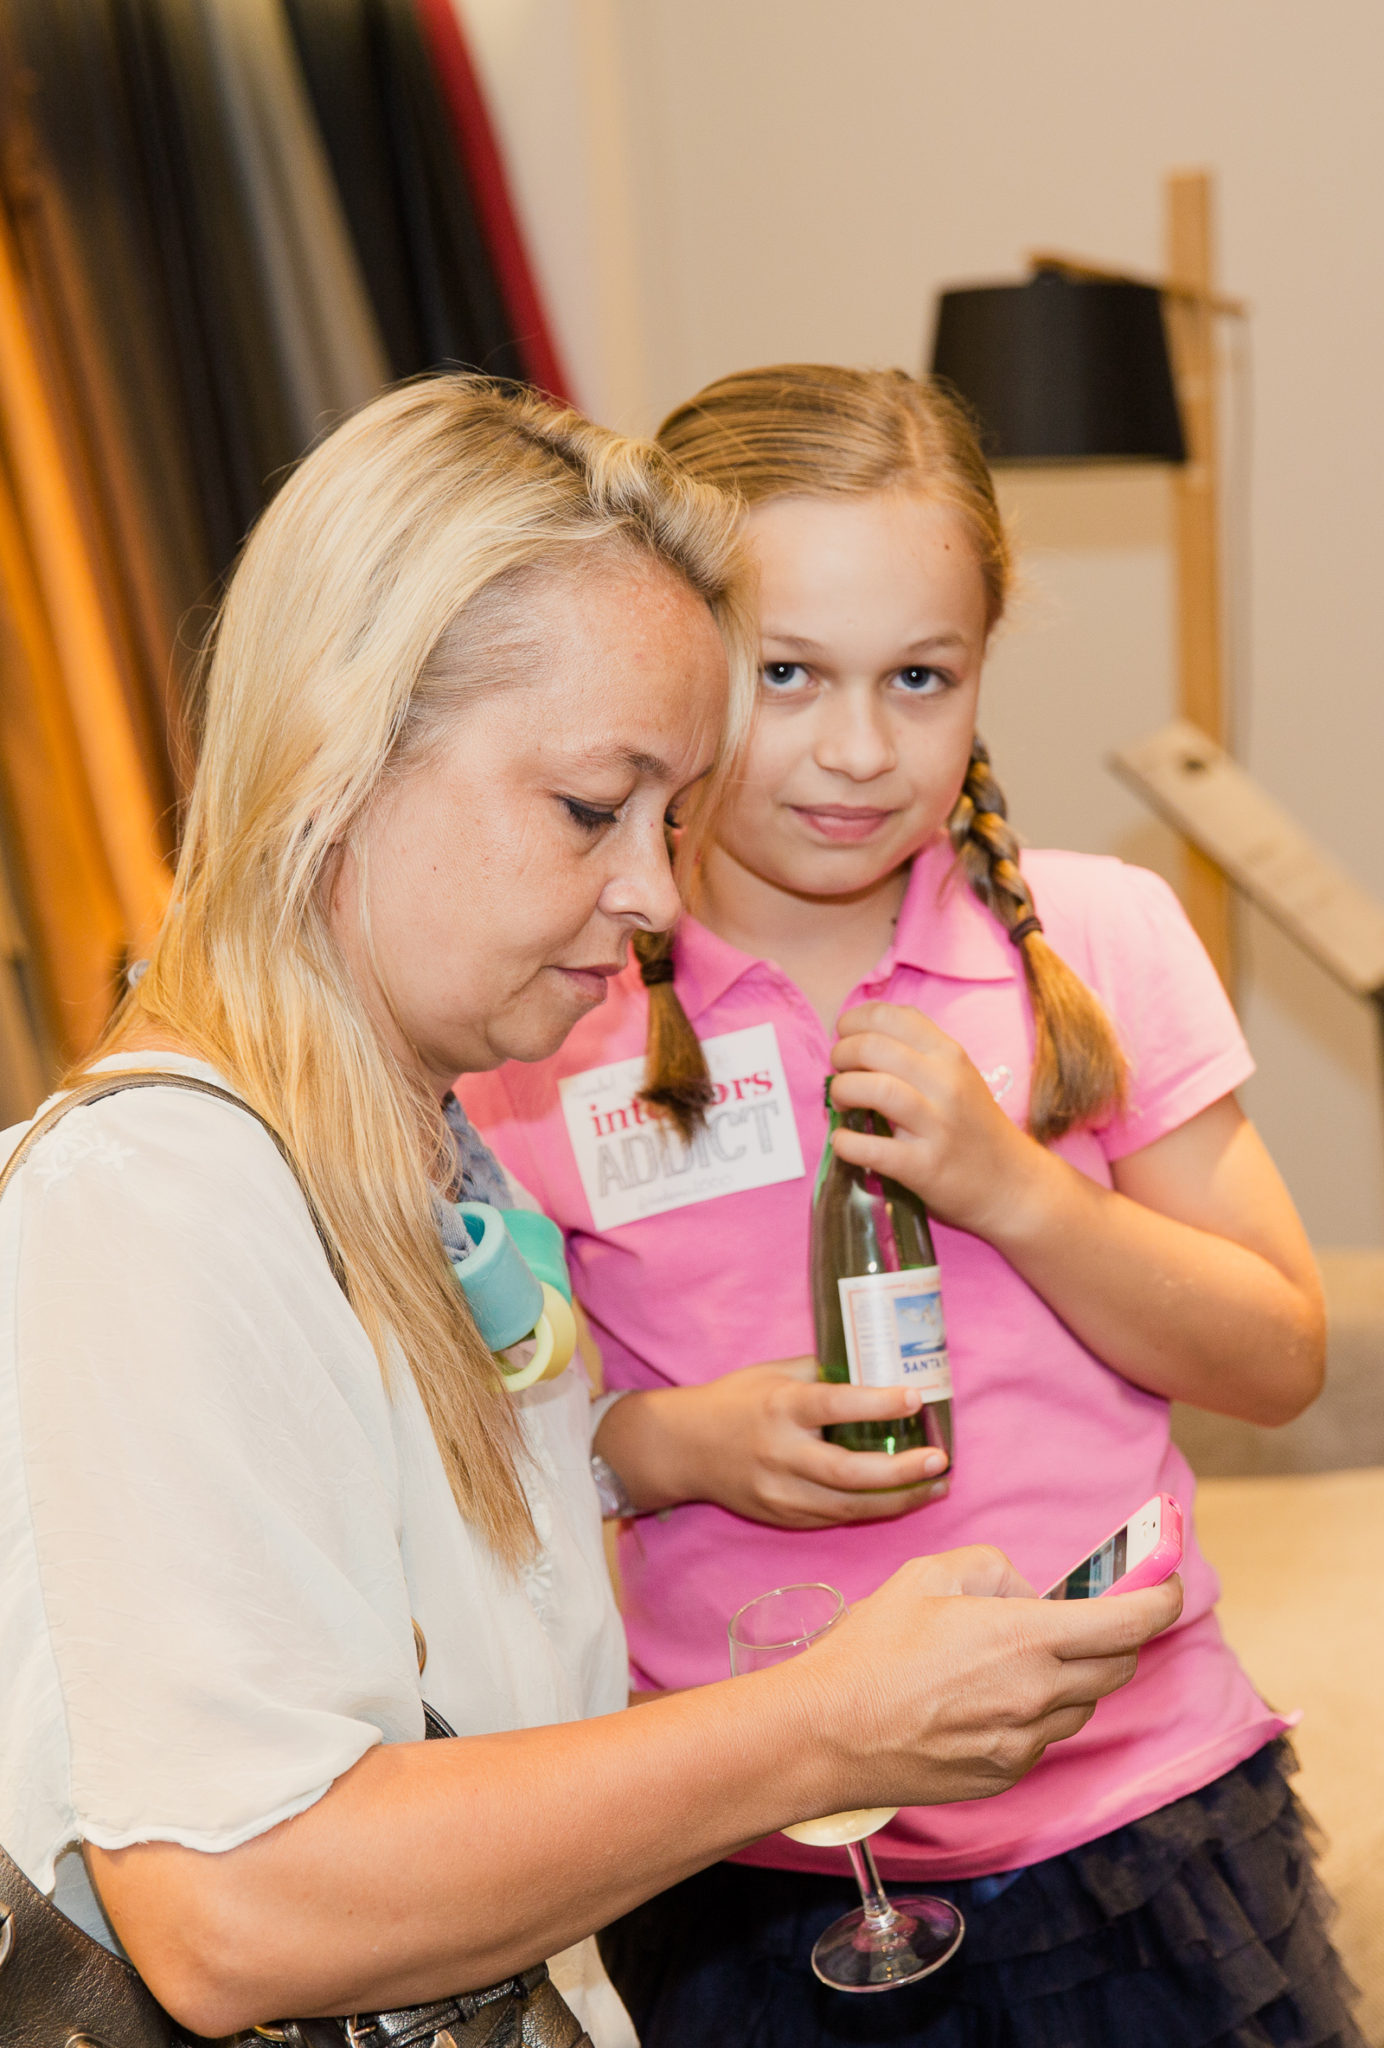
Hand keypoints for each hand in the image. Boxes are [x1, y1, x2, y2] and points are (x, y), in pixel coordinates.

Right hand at [594, 1360, 949, 1525]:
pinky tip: (899, 1497)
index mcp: (780, 1408)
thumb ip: (823, 1372)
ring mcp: (779, 1494)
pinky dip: (871, 1509)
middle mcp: (780, 1455)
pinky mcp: (782, 1519)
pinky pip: (835, 1518)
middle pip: (850, 1474)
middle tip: (941, 1461)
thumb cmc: (734, 1401)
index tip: (916, 1399)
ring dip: (899, 1499)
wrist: (682, 1449)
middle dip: (903, 1472)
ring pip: (849, 1506)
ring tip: (936, 1485)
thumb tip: (878, 1365)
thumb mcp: (774, 1372)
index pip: (835, 1407)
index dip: (878, 1404)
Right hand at [788, 1545, 1183, 1809]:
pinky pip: (1043, 1738)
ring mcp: (1023, 1744)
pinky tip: (990, 1695)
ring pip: (1082, 1705)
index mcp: (1026, 1638)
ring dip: (1076, 1675)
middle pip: (1118, 1666)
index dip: (1161, 1598)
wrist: (825, 1734)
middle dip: (1118, 1635)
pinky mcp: (1003, 1776)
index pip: (1131, 1622)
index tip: (1166, 1583)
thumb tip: (1026, 1591)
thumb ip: (993, 1568)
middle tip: (1093, 1612)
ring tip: (1023, 1655)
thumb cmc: (870, 1650)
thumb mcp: (927, 1575)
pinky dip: (1038, 1711)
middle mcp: (1038, 1696)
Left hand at [830, 1001, 1049, 1237]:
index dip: (855, 1021)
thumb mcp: (958, 1075)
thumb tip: (860, 1035)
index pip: (891, 1015)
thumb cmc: (974, 1126)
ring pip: (875, 1089)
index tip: (844, 1035)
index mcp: (949, 1054)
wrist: (1013, 1183)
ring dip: (843, 1091)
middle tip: (838, 1072)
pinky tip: (843, 1142)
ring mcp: (937, 1125)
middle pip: (874, 1047)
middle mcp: (945, 1083)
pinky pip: (874, 1149)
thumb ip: (918, 1051)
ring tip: (841, 1103)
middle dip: (841, 1055)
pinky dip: (847, 1144)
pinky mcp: (925, 1166)